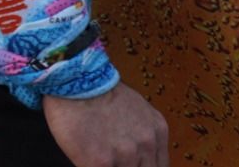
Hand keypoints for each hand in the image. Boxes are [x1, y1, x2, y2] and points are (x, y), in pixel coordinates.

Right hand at [43, 84, 168, 166]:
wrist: (79, 80)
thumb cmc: (102, 92)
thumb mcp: (138, 111)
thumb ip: (143, 135)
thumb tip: (140, 157)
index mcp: (158, 132)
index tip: (131, 165)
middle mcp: (147, 145)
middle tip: (115, 162)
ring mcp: (125, 155)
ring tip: (102, 161)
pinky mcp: (100, 163)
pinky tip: (89, 163)